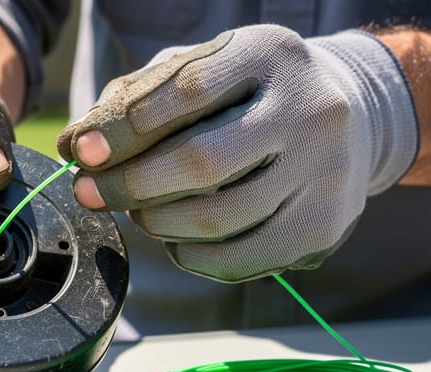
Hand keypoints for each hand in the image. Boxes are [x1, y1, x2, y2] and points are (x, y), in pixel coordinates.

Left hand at [58, 25, 416, 281]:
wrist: (351, 117)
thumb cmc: (247, 95)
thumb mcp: (201, 72)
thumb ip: (137, 98)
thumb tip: (79, 145)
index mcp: (269, 55)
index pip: (187, 90)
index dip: (123, 127)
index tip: (82, 151)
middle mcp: (309, 108)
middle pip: (203, 162)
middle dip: (131, 185)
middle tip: (91, 193)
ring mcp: (326, 170)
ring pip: (221, 218)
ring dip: (158, 223)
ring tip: (138, 212)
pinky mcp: (325, 224)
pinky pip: (242, 258)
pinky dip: (193, 257)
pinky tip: (176, 240)